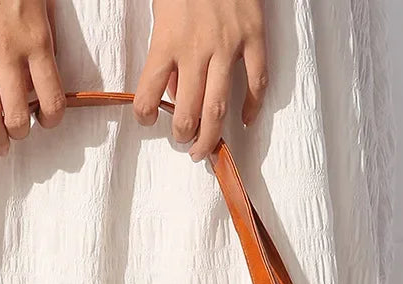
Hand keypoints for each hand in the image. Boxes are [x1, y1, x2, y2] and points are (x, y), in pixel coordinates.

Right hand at [0, 0, 65, 154]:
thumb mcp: (43, 3)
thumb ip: (45, 38)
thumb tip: (44, 74)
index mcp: (36, 40)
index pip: (51, 98)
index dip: (52, 120)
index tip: (47, 123)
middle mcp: (6, 50)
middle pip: (15, 112)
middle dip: (19, 134)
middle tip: (18, 139)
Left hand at [133, 0, 267, 159]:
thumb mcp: (163, 14)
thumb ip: (166, 55)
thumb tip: (175, 93)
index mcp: (166, 42)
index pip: (148, 94)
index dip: (145, 116)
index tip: (148, 120)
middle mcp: (196, 49)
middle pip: (188, 112)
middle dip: (184, 137)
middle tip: (184, 144)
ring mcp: (228, 45)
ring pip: (219, 107)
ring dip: (210, 136)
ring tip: (204, 150)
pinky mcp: (254, 36)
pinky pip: (256, 81)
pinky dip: (251, 107)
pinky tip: (244, 120)